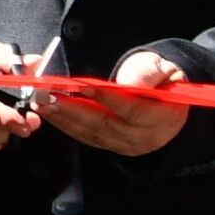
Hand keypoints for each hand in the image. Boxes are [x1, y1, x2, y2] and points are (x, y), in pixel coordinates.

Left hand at [45, 46, 193, 157]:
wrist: (169, 97)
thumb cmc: (164, 79)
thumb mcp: (164, 69)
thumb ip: (148, 74)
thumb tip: (125, 84)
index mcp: (163, 117)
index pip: (132, 110)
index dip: (108, 98)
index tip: (84, 86)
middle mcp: (145, 137)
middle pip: (106, 125)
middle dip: (74, 110)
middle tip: (50, 96)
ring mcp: (128, 145)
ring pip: (93, 133)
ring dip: (65, 119)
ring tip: (44, 104)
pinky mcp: (114, 146)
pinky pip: (89, 138)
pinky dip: (68, 126)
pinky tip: (53, 114)